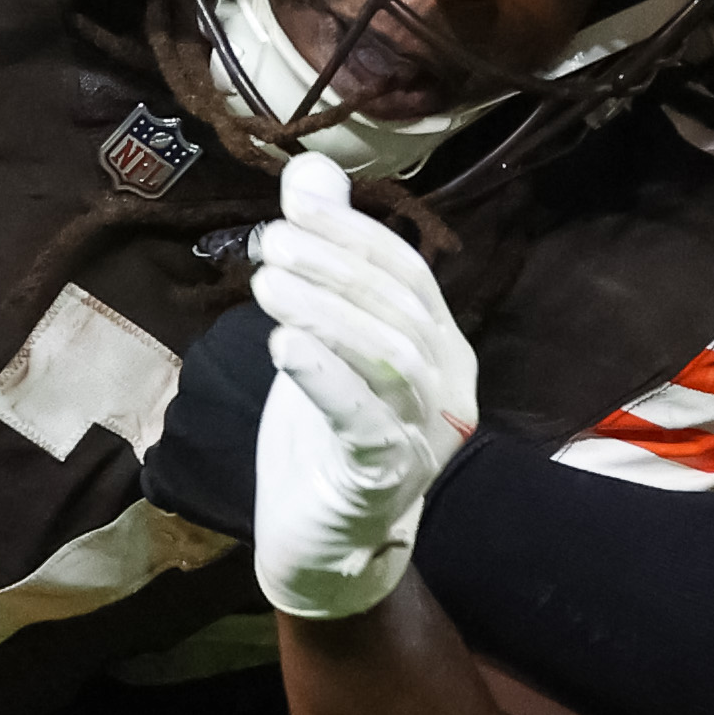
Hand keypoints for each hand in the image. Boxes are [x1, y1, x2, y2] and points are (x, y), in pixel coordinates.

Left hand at [249, 152, 477, 617]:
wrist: (324, 542)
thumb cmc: (324, 433)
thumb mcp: (320, 335)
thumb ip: (323, 257)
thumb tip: (311, 172)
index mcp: (439, 348)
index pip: (409, 275)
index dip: (354, 236)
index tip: (295, 208)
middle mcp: (446, 389)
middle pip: (400, 311)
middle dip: (333, 268)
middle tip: (270, 243)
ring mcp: (424, 438)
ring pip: (389, 360)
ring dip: (325, 313)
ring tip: (266, 285)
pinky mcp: (387, 481)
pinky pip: (368, 423)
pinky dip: (328, 379)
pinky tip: (285, 346)